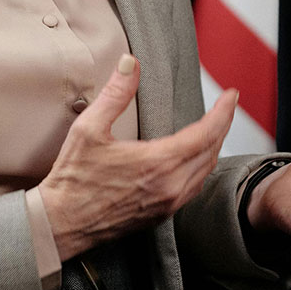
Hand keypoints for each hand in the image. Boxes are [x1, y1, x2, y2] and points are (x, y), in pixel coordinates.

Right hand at [38, 55, 236, 260]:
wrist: (59, 225)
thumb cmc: (71, 180)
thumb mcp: (89, 129)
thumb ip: (114, 94)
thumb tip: (130, 63)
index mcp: (158, 163)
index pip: (207, 132)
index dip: (223, 111)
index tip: (231, 95)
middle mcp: (170, 186)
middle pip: (212, 151)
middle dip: (222, 125)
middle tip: (225, 106)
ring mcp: (167, 204)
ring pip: (205, 171)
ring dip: (213, 148)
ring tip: (213, 128)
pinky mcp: (160, 216)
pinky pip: (193, 188)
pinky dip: (201, 169)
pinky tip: (194, 160)